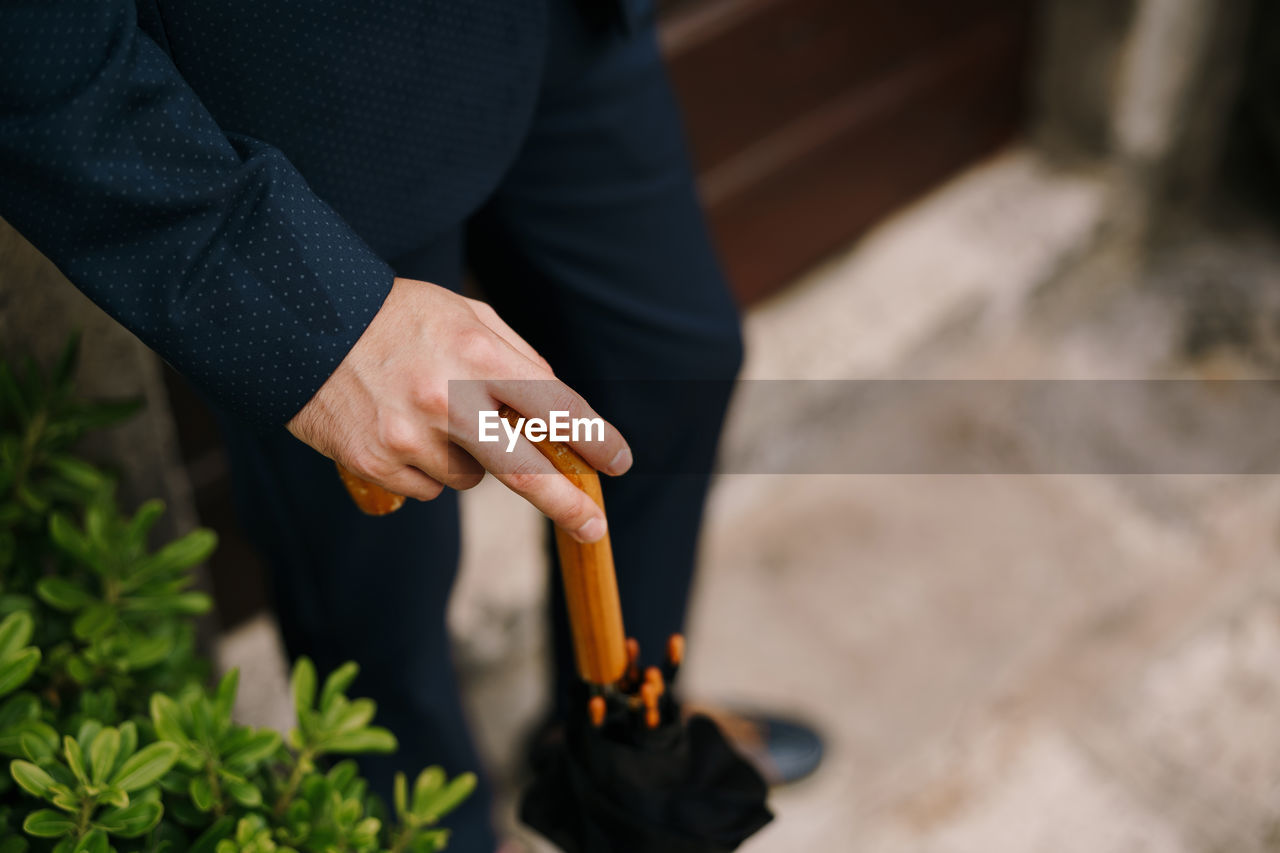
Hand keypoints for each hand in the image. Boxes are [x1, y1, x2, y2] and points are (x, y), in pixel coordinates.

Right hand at [286, 277, 631, 541]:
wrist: (301, 324)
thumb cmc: (397, 317)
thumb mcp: (466, 314)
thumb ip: (517, 357)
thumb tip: (557, 409)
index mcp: (478, 356)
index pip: (556, 408)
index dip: (594, 439)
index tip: (617, 461)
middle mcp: (447, 402)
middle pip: (526, 471)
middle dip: (567, 503)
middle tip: (595, 527)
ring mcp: (409, 439)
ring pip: (472, 478)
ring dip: (472, 458)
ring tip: (434, 414)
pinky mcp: (377, 465)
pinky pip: (429, 488)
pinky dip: (429, 467)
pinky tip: (404, 430)